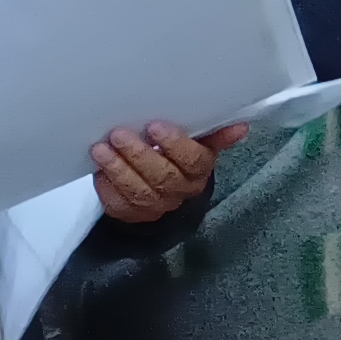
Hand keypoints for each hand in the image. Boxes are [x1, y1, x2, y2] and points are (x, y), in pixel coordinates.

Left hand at [92, 121, 245, 224]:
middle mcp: (180, 191)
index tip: (155, 126)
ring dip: (118, 169)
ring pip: (139, 191)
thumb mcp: (197, 145)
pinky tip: (98, 169)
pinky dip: (107, 185)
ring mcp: (155, 206)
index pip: (193, 161)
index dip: (175, 144)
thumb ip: (214, 134)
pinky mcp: (130, 213)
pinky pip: (118, 203)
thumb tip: (241, 126)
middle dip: (139, 155)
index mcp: (199, 172)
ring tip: (102, 149)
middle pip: (163, 177)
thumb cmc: (176, 159)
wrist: (159, 193)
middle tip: (119, 134)